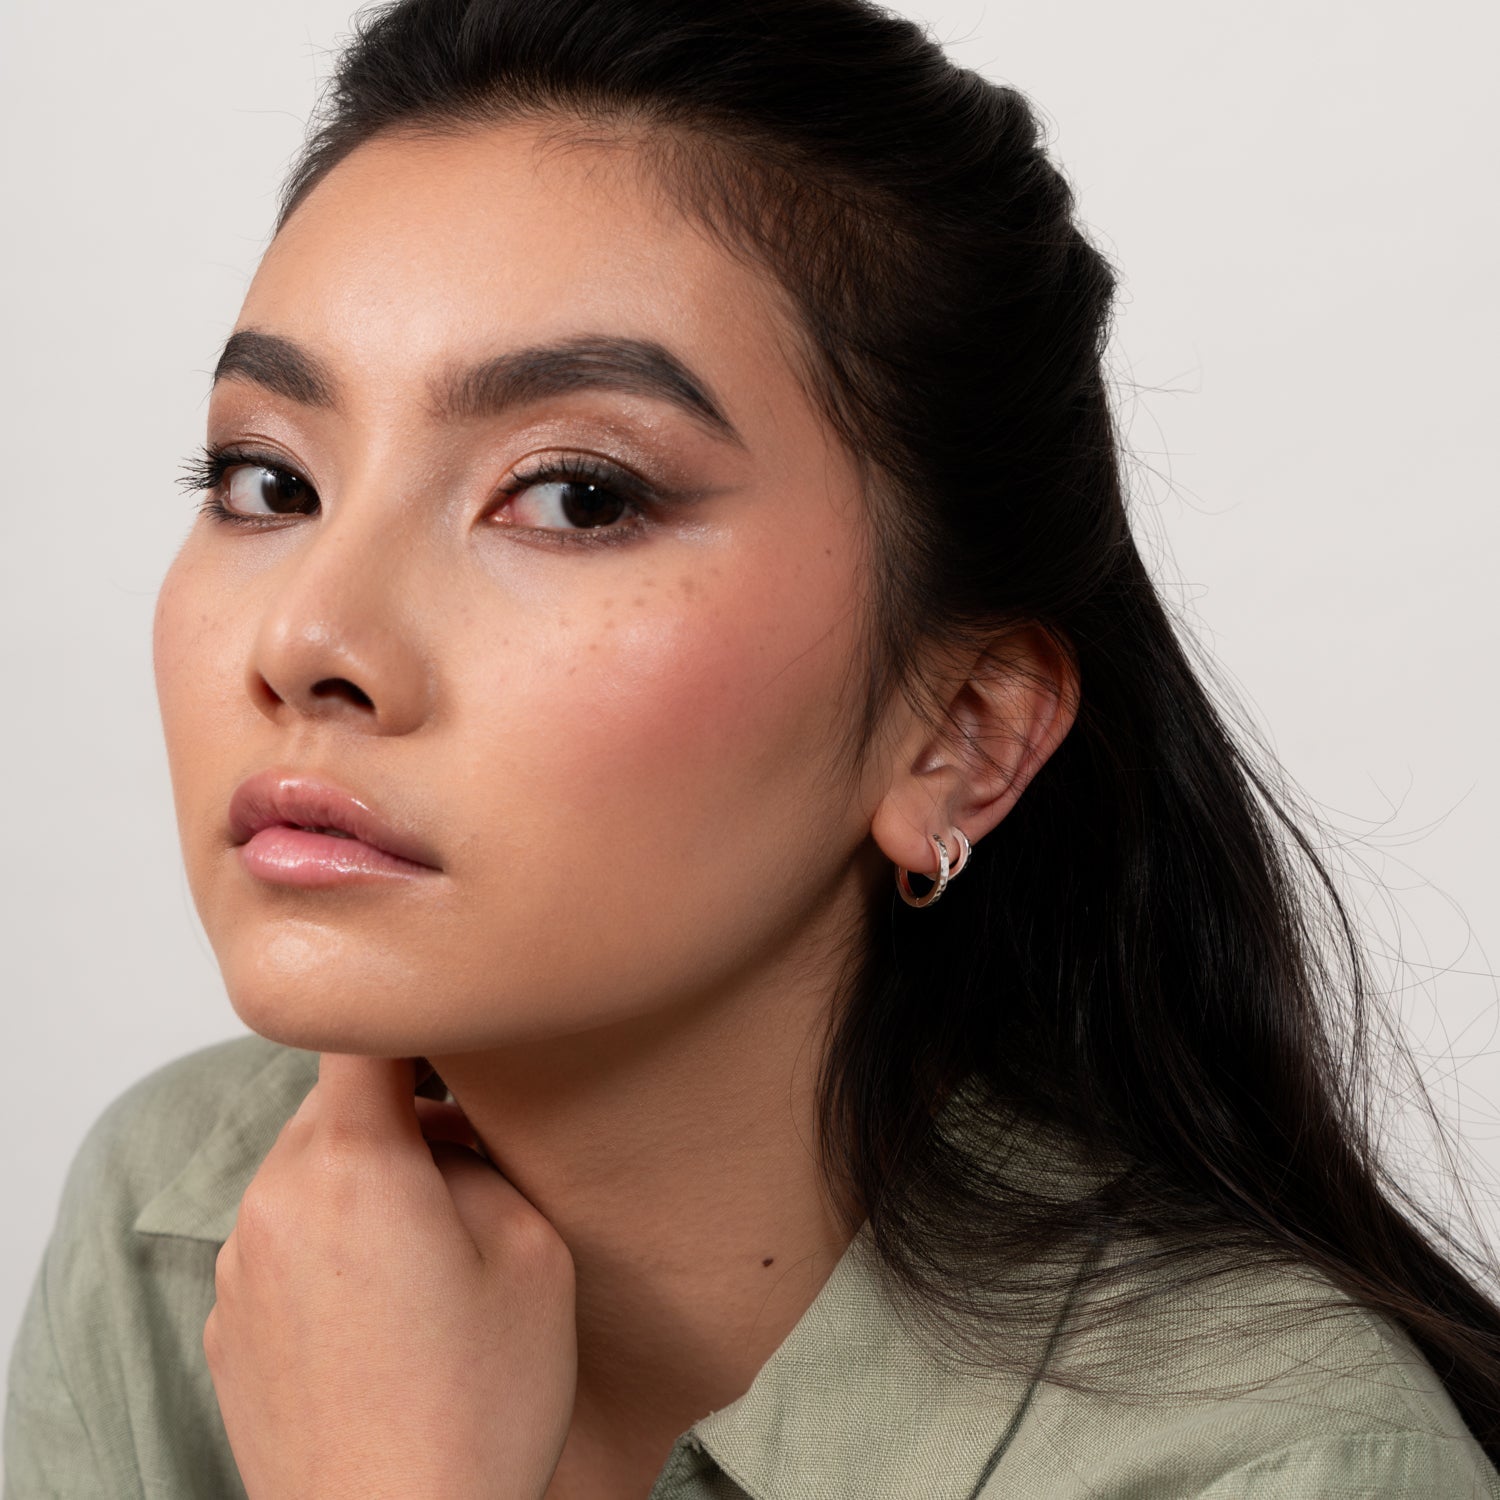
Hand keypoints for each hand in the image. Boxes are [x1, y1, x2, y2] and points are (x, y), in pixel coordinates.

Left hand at [204, 1054, 575, 1499]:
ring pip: (308, 1169)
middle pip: (335, 1101)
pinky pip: (282, 1237)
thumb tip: (446, 1135)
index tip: (454, 1017)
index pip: (360, 1030)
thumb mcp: (531, 1253)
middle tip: (472, 1151)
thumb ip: (483, 1159)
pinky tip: (384, 1306)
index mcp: (353, 1165)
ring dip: (364, 1175)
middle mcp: (275, 1199)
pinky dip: (329, 1238)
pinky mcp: (227, 1323)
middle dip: (401, 1106)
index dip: (411, 1008)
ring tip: (432, 1245)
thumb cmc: (478, 1406)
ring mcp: (239, 1265)